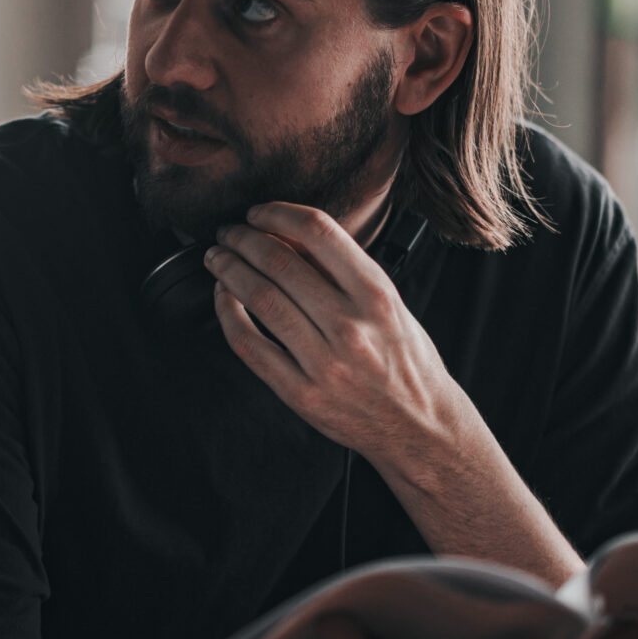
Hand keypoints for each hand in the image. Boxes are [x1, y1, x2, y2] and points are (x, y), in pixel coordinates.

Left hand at [207, 201, 582, 581]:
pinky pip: (250, 345)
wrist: (419, 427)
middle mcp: (351, 326)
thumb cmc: (405, 361)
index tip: (259, 212)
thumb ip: (345, 273)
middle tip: (229, 232)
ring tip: (217, 258)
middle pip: (280, 262)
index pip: (319, 231)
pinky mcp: (300, 393)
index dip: (278, 213)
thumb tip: (287, 235)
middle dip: (244, 238)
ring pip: (260, 299)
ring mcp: (324, 363)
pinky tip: (222, 297)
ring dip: (228, 270)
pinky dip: (228, 314)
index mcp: (377, 295)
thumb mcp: (392, 305)